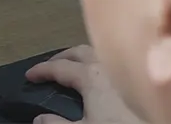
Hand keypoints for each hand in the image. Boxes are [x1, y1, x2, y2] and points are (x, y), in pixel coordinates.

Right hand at [25, 45, 143, 123]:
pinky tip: (105, 75)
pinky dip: (101, 63)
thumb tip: (39, 118)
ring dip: (82, 56)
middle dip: (61, 56)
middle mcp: (106, 66)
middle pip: (78, 52)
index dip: (41, 70)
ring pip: (97, 53)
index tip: (30, 74)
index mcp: (89, 76)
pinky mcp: (140, 79)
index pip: (58, 67)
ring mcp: (124, 70)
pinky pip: (113, 62)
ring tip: (76, 64)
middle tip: (50, 64)